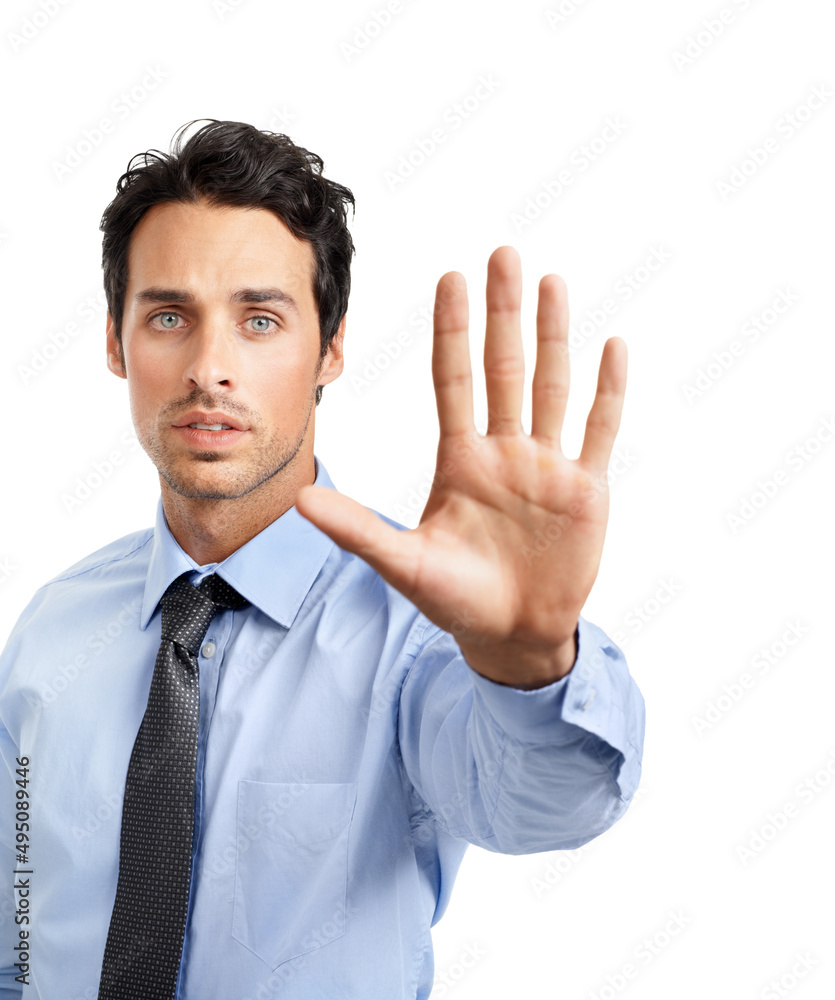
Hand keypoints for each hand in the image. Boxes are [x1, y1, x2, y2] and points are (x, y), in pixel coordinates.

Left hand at [295, 246, 626, 687]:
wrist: (512, 635)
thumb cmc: (456, 600)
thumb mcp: (404, 563)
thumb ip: (358, 529)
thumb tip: (299, 500)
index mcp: (460, 460)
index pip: (454, 380)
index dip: (453, 330)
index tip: (450, 278)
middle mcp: (504, 451)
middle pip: (504, 368)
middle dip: (503, 313)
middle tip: (503, 254)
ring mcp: (546, 466)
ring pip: (552, 385)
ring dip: (554, 335)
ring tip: (552, 282)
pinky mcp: (585, 489)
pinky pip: (598, 430)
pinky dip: (606, 391)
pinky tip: (612, 348)